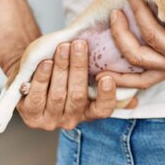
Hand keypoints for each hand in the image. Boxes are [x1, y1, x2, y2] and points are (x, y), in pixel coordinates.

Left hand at [15, 40, 135, 130]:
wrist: (36, 72)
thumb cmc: (68, 73)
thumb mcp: (89, 78)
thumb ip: (108, 83)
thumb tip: (134, 97)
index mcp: (90, 112)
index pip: (104, 109)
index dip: (107, 95)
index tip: (106, 77)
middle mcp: (72, 120)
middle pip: (78, 95)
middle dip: (78, 67)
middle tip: (79, 45)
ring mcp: (50, 119)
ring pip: (58, 94)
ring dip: (61, 68)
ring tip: (63, 47)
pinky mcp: (30, 114)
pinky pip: (37, 95)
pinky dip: (42, 78)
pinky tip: (46, 62)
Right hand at [104, 0, 164, 89]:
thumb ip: (156, 32)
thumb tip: (119, 21)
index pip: (137, 80)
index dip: (116, 78)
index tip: (97, 68)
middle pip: (136, 55)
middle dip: (121, 32)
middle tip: (115, 11)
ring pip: (149, 37)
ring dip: (140, 12)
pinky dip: (153, 11)